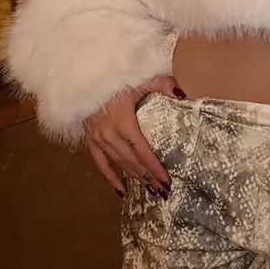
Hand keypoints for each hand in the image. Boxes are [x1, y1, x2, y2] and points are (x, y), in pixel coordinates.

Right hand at [83, 73, 185, 199]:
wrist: (87, 77)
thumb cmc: (117, 78)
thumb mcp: (141, 78)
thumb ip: (163, 84)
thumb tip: (182, 95)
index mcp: (124, 122)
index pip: (142, 151)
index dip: (155, 167)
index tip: (166, 181)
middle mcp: (110, 135)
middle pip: (132, 162)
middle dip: (148, 177)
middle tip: (162, 190)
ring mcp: (98, 139)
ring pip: (119, 164)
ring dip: (134, 178)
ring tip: (149, 190)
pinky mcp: (90, 140)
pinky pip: (100, 164)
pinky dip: (111, 178)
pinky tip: (121, 191)